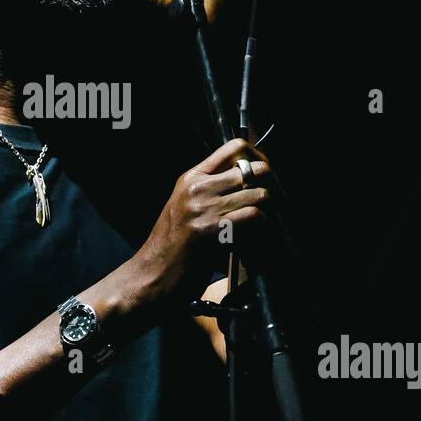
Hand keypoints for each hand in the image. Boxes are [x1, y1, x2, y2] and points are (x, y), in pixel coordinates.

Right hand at [125, 137, 275, 310]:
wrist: (152, 272)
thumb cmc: (172, 245)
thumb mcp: (185, 206)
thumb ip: (210, 190)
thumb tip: (246, 179)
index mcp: (191, 178)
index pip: (234, 147)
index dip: (256, 158)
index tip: (264, 174)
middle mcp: (197, 188)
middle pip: (252, 170)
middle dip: (267, 186)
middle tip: (268, 202)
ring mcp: (204, 207)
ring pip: (257, 194)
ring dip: (267, 210)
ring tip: (262, 222)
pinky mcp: (212, 229)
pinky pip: (253, 216)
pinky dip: (261, 227)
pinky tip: (254, 236)